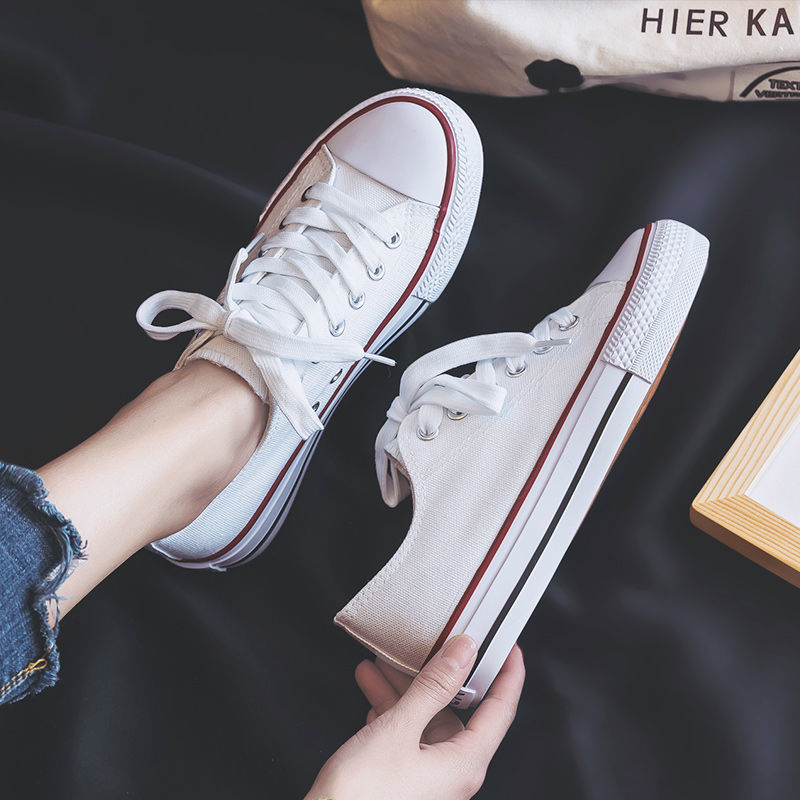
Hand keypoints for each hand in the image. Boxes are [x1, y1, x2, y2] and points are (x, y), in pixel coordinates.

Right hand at [305, 636, 524, 799]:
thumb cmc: (362, 797)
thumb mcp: (399, 730)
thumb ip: (433, 688)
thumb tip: (462, 654)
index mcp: (464, 764)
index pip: (500, 710)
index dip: (509, 675)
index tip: (509, 648)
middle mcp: (451, 774)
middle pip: (455, 711)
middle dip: (434, 674)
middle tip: (427, 645)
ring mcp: (428, 778)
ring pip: (425, 720)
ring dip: (405, 690)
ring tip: (382, 664)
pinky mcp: (404, 780)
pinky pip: (406, 735)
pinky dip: (391, 710)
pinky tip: (374, 694)